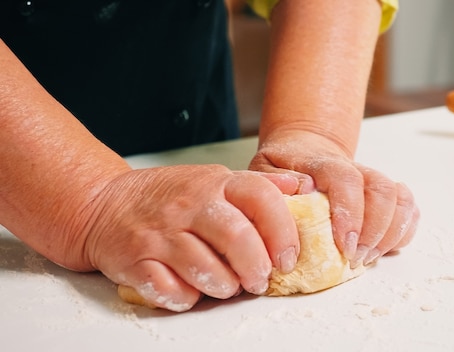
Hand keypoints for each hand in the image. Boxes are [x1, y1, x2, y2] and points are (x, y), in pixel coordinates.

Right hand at [78, 165, 302, 310]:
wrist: (103, 203)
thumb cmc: (167, 196)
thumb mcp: (213, 178)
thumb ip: (256, 185)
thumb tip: (300, 186)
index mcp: (214, 183)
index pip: (261, 199)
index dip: (283, 232)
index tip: (287, 257)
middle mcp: (189, 206)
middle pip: (237, 238)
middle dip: (258, 268)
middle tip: (260, 280)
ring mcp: (161, 234)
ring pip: (206, 270)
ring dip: (225, 286)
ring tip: (228, 286)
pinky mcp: (136, 261)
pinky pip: (171, 291)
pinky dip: (188, 298)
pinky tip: (192, 290)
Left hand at [249, 130, 418, 266]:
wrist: (304, 150)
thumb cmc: (282, 168)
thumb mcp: (264, 171)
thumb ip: (275, 184)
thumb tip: (301, 196)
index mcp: (323, 163)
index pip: (345, 178)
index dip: (350, 211)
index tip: (345, 243)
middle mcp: (354, 169)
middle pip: (381, 189)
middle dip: (374, 230)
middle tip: (355, 259)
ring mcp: (372, 181)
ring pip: (399, 197)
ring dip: (390, 233)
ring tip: (368, 257)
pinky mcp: (385, 196)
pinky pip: (408, 208)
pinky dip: (404, 230)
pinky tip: (385, 248)